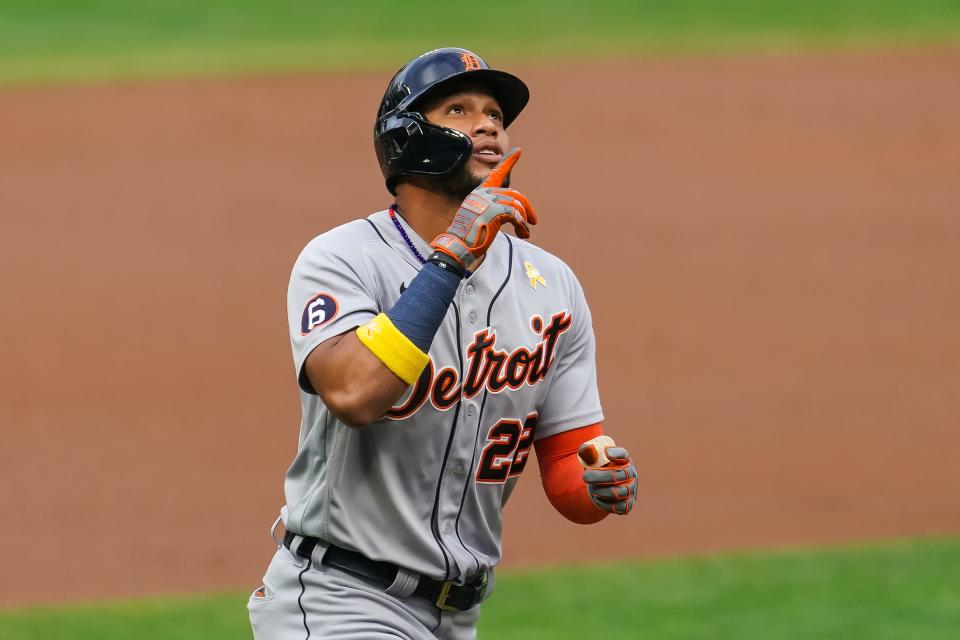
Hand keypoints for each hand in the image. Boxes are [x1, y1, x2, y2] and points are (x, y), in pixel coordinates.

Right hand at [431, 148, 536, 268]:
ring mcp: (489, 201)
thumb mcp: (480, 217)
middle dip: (526, 207)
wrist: (458, 245)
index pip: (496, 173)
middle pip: (514, 195)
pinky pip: (516, 215)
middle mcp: (484, 194)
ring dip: (523, 220)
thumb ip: (493, 210)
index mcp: (479, 193)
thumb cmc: (468, 236)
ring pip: (516, 205)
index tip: (518, 151)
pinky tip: (522, 233)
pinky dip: (521, 225)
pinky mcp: (495, 211)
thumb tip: (513, 213)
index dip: (508, 162)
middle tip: (533, 220)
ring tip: (524, 232)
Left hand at [580, 446, 637, 514]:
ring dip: (602, 491)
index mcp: (623, 459)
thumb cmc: (597, 469)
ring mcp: (631, 489)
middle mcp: (631, 473)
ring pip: (620, 491)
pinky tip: (596, 498)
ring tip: (592, 489)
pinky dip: (606, 504)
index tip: (606, 452)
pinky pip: (620, 507)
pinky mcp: (628, 504)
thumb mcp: (592, 459)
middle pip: (621, 474)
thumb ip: (588, 453)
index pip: (623, 454)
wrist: (600, 486)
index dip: (616, 453)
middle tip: (585, 477)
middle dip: (601, 476)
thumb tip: (587, 449)